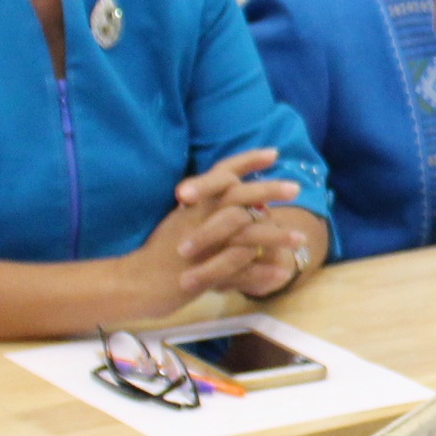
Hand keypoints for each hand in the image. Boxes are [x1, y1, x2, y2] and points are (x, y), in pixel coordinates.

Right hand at [128, 147, 310, 308]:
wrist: (133, 283)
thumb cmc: (161, 255)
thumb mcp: (185, 226)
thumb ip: (214, 214)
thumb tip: (251, 208)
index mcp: (194, 207)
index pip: (221, 174)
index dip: (246, 161)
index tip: (274, 152)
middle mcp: (197, 221)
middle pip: (236, 197)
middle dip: (268, 190)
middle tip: (296, 187)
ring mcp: (201, 247)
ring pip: (244, 235)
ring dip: (275, 236)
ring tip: (301, 238)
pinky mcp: (203, 273)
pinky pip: (239, 270)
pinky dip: (262, 272)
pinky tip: (281, 273)